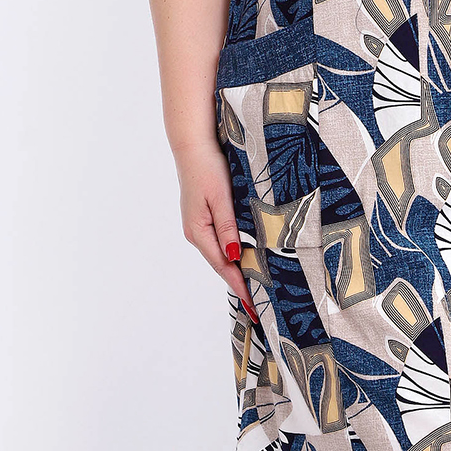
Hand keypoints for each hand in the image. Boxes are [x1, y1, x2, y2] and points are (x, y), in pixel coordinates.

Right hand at [175, 140, 259, 322]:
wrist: (193, 145)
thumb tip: (234, 258)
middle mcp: (196, 232)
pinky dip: (231, 253)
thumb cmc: (208, 168)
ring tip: (254, 286)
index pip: (223, 266)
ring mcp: (198, 225)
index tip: (252, 305)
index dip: (238, 285)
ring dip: (235, 269)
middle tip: (258, 304)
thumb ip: (228, 228)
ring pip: (220, 253)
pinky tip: (242, 257)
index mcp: (198, 231)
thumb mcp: (221, 198)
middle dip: (238, 282)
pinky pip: (219, 241)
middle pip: (221, 264)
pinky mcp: (203, 216)